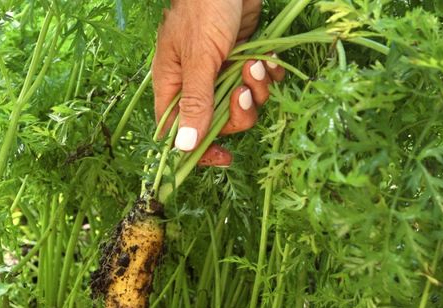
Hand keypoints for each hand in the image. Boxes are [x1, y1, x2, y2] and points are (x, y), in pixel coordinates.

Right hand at [152, 0, 284, 165]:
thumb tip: (184, 147)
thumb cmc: (204, 8)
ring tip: (257, 65)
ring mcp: (221, 72)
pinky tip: (268, 59)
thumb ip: (195, 103)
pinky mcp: (243, 59)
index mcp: (174, 85)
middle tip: (244, 90)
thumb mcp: (199, 58)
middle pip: (219, 122)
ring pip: (243, 104)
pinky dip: (268, 76)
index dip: (201, 150)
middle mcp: (196, 83)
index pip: (180, 132)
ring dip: (257, 90)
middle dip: (238, 112)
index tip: (225, 157)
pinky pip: (259, 84)